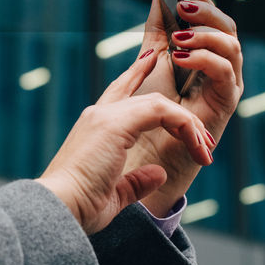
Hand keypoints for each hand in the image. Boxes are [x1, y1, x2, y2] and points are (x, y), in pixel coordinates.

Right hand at [37, 47, 214, 235]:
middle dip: (180, 116)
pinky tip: (197, 143)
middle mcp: (98, 115)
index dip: (136, 74)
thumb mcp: (114, 192)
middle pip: (146, 97)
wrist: (59, 207)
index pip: (119, 91)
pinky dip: (183, 124)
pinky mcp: (115, 124)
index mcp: (95, 128)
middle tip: (204, 140)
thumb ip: (136, 181)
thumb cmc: (79, 206)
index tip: (151, 57)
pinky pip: (161, 111)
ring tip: (205, 149)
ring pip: (159, 104)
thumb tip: (159, 173)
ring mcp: (106, 116)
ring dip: (187, 125)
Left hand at [128, 0, 242, 215]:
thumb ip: (156, 36)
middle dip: (208, 8)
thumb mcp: (142, 70)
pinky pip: (227, 77)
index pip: (204, 21)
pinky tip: (182, 56)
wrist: (121, 171)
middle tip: (183, 2)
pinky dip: (207, 60)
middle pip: (226, 29)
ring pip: (232, 48)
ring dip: (208, 34)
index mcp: (195, 62)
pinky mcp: (221, 111)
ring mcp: (219, 92)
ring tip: (180, 35)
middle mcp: (212, 74)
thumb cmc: (131, 125)